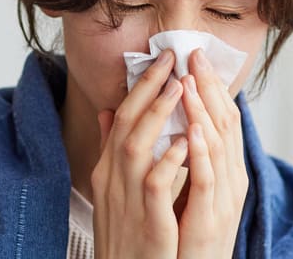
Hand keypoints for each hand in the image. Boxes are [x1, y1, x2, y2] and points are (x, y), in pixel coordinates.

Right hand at [91, 49, 189, 258]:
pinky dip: (169, 161)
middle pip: (126, 124)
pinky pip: (155, 186)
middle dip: (148, 88)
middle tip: (170, 58)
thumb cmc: (125, 235)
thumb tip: (108, 112)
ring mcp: (127, 200)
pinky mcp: (147, 222)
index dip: (140, 86)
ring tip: (179, 87)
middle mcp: (112, 180)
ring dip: (158, 115)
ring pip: (136, 147)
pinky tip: (185, 141)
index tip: (161, 59)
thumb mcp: (112, 189)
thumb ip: (112, 150)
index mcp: (107, 171)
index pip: (121, 118)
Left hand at [173, 48, 248, 257]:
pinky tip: (191, 130)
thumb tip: (147, 117)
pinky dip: (201, 153)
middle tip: (194, 57)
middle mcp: (230, 180)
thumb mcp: (178, 189)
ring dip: (203, 112)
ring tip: (189, 82)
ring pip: (218, 147)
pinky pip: (207, 181)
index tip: (193, 58)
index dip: (209, 88)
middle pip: (225, 126)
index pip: (220, 120)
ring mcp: (223, 200)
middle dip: (209, 89)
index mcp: (223, 171)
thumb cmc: (183, 235)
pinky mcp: (211, 219)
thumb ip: (169, 154)